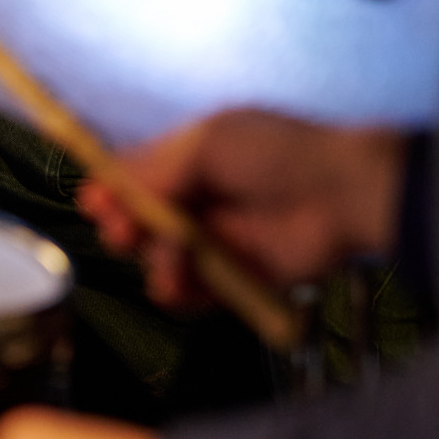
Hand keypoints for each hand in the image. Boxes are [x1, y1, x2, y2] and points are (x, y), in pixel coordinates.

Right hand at [77, 111, 406, 310]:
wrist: (345, 196)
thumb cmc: (280, 155)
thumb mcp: (211, 142)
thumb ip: (158, 166)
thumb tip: (108, 185)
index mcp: (191, 159)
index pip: (137, 177)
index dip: (111, 191)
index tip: (93, 202)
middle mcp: (199, 200)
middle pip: (142, 222)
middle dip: (126, 228)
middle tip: (124, 234)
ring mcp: (217, 241)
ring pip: (162, 261)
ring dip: (157, 263)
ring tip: (172, 264)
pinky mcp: (236, 279)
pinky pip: (194, 295)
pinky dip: (183, 294)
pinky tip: (185, 287)